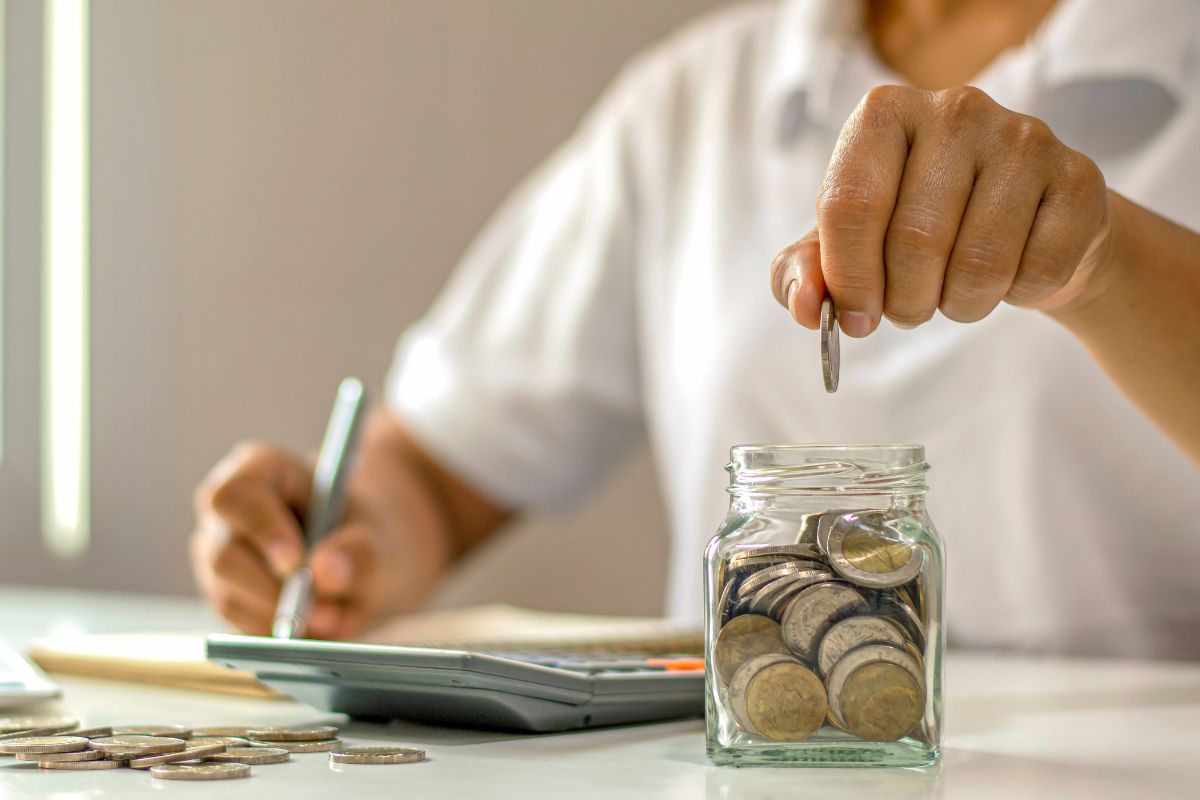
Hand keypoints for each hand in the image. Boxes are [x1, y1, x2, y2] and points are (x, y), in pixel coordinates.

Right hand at [189, 414, 452, 639]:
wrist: (367, 563)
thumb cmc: (367, 534)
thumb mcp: (379, 537)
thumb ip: (359, 552)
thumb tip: (324, 571)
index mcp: (259, 470)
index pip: (237, 495)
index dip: (261, 529)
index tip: (294, 562)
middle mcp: (228, 514)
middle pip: (224, 555)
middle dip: (274, 591)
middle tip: (325, 612)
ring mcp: (219, 556)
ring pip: (229, 597)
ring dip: (281, 618)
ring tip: (333, 619)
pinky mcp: (226, 597)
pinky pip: (239, 626)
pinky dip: (278, 634)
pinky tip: (315, 628)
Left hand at [770, 85, 1112, 334]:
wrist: (1020, 228)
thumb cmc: (915, 231)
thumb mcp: (845, 247)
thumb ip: (804, 273)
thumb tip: (804, 306)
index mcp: (883, 115)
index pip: (849, 205)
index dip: (848, 279)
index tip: (854, 318)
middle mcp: (955, 110)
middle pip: (914, 241)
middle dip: (905, 301)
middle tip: (908, 309)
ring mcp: (1024, 138)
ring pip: (979, 264)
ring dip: (959, 305)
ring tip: (954, 292)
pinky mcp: (1078, 179)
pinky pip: (1036, 272)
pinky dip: (1014, 296)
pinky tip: (1010, 274)